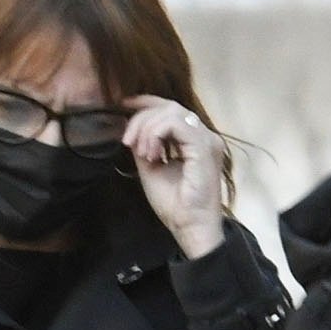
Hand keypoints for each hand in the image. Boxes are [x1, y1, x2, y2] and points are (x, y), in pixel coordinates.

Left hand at [125, 97, 228, 257]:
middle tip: (127, 141)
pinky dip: (157, 134)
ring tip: (141, 152)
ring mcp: (207, 140)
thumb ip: (144, 147)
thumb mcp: (151, 170)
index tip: (123, 105)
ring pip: (172, 112)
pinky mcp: (204, 146)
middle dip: (142, 118)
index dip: (146, 102)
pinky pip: (176, 124)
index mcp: (194, 140)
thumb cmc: (175, 205)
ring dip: (148, 128)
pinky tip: (150, 154)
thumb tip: (131, 129)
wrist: (189, 227)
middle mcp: (204, 135)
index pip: (171, 109)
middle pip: (169, 107)